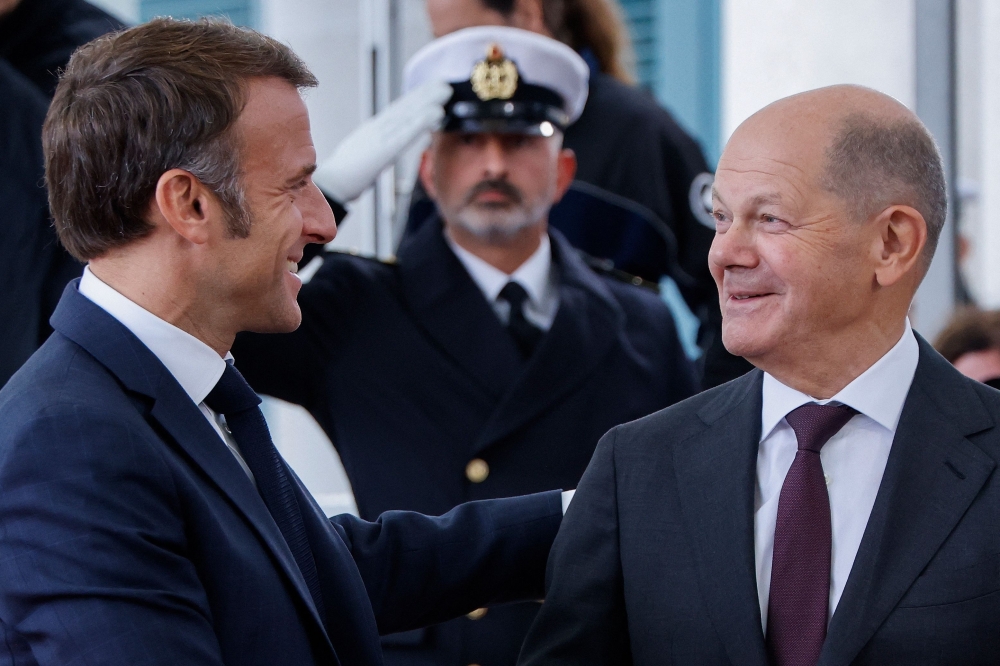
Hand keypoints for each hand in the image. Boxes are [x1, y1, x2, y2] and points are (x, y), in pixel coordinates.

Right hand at [314, 80, 451, 203]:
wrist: (332, 184)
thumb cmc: (347, 174)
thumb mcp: (368, 157)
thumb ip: (385, 148)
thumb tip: (403, 144)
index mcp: (373, 131)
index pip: (397, 111)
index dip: (414, 99)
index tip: (430, 89)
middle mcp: (377, 128)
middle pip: (404, 108)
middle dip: (424, 94)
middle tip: (444, 82)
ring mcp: (380, 137)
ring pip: (407, 115)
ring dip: (427, 102)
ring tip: (445, 91)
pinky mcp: (384, 149)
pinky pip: (406, 132)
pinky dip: (422, 121)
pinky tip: (436, 113)